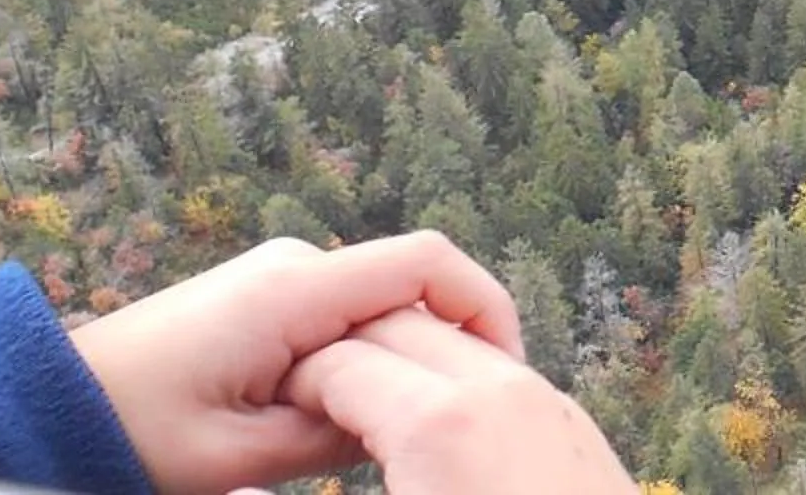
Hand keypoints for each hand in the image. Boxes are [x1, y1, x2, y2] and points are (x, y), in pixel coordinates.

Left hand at [67, 231, 522, 494]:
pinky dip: (367, 358)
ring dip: (402, 358)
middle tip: (450, 418)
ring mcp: (277, 276)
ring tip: (394, 426)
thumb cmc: (131, 433)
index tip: (505, 371)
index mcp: (293, 291)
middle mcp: (292, 265)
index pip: (428, 263)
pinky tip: (352, 413)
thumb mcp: (244, 456)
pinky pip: (345, 316)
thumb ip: (339, 431)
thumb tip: (411, 418)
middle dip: (445, 346)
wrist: (42, 409)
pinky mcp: (264, 298)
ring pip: (381, 306)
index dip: (486, 307)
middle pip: (414, 285)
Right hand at [282, 305, 632, 494]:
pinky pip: (499, 375)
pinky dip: (454, 383)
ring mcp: (545, 400)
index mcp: (436, 423)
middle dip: (347, 354)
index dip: (295, 383)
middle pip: (400, 328)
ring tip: (360, 420)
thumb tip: (231, 490)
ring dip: (404, 364)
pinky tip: (430, 438)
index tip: (268, 413)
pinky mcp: (573, 424)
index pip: (340, 360)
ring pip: (455, 344)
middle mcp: (497, 391)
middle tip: (304, 403)